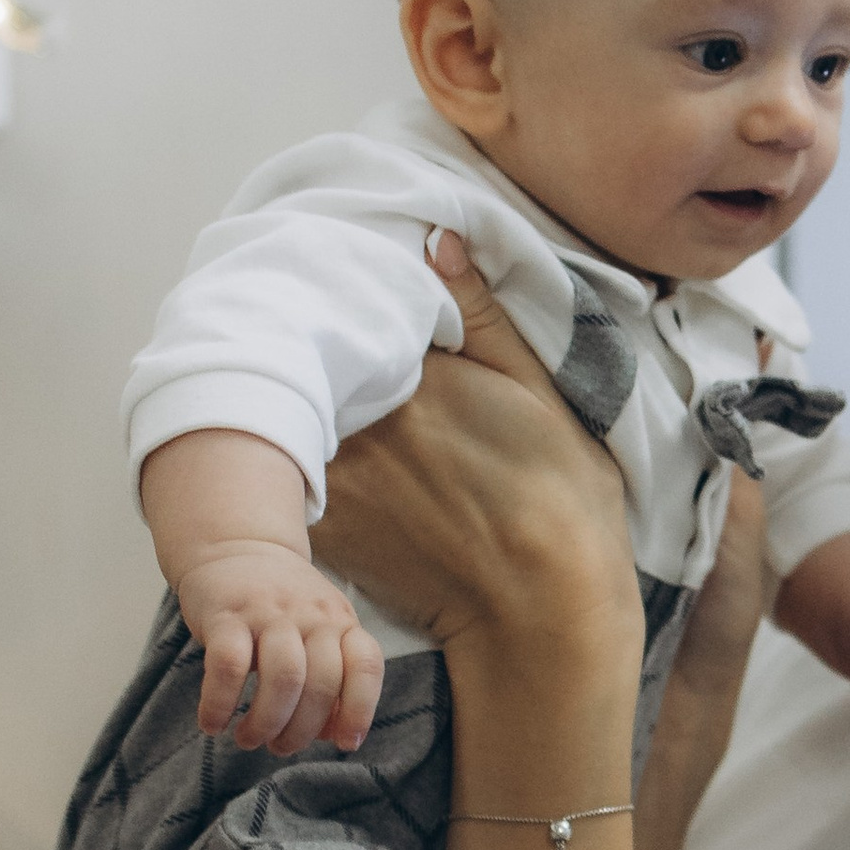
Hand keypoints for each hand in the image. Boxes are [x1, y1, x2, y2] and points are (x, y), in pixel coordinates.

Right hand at [178, 540, 382, 752]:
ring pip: (283, 678)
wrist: (235, 545)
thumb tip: (337, 735)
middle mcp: (311, 615)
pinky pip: (227, 667)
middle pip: (321, 684)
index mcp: (339, 621)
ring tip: (249, 739)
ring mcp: (269, 612)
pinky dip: (219, 705)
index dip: (361, 709)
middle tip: (278, 747)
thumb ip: (333, 677)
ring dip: (266, 723)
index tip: (346, 744)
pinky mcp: (225, 614)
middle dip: (300, 731)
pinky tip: (212, 723)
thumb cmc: (280, 606)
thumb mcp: (319, 630)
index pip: (366, 665)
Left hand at [315, 236, 640, 671]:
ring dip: (294, 406)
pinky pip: (289, 482)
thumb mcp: (541, 391)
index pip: (359, 319)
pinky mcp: (329, 530)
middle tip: (311, 339)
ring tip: (298, 392)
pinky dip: (289, 466)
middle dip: (316, 354)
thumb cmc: (560, 498)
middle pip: (318, 368)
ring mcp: (342, 480)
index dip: (351, 310)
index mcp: (421, 375)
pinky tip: (304, 460)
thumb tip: (437, 239)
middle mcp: (368, 422)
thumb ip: (484, 315)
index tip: (345, 298)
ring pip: (295, 420)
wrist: (544, 610)